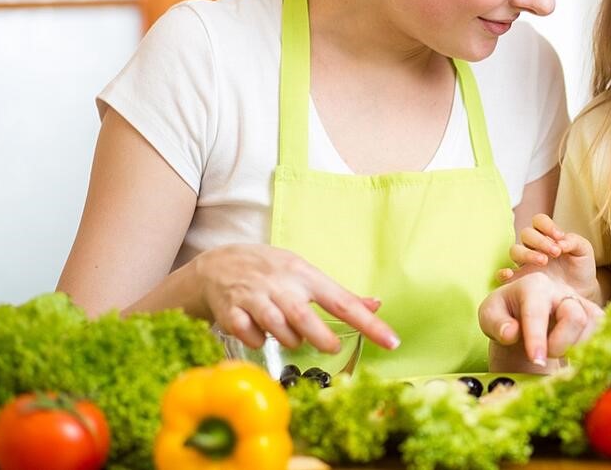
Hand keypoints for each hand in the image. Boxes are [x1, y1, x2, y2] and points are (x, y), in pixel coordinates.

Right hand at [192, 243, 399, 352]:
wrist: (218, 264)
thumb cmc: (271, 271)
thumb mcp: (305, 273)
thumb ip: (338, 293)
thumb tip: (375, 304)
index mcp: (305, 275)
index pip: (343, 301)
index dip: (370, 323)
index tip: (392, 342)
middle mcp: (280, 285)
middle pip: (304, 317)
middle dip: (321, 337)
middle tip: (331, 346)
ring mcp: (253, 297)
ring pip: (277, 328)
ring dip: (289, 339)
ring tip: (292, 336)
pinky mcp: (229, 311)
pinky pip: (249, 334)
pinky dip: (257, 340)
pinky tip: (258, 332)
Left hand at [479, 272, 602, 370]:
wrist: (520, 321)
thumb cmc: (503, 316)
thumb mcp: (488, 316)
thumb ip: (496, 324)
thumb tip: (512, 332)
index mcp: (534, 284)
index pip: (538, 311)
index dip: (537, 338)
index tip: (537, 360)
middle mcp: (561, 290)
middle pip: (575, 316)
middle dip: (560, 344)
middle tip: (541, 357)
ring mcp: (579, 302)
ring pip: (591, 325)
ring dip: (574, 347)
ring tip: (552, 351)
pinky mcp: (591, 315)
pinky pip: (601, 331)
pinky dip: (588, 346)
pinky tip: (570, 352)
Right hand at [498, 214, 600, 302]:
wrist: (581, 294)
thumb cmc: (581, 269)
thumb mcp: (584, 251)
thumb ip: (574, 241)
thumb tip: (560, 242)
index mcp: (547, 236)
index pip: (538, 221)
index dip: (546, 225)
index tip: (559, 236)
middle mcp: (533, 247)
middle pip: (526, 234)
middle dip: (540, 241)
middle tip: (555, 252)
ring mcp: (524, 264)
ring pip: (515, 250)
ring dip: (527, 254)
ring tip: (543, 261)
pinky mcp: (519, 280)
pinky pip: (502, 274)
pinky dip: (502, 272)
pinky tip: (510, 274)